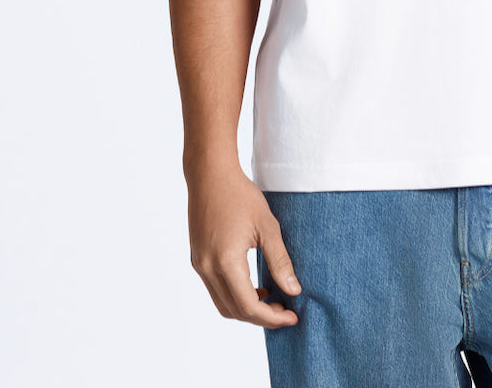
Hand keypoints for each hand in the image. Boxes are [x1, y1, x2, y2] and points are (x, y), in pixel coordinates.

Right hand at [186, 162, 301, 326]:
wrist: (210, 174)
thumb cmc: (240, 195)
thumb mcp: (267, 226)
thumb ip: (280, 261)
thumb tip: (294, 290)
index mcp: (226, 262)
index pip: (250, 307)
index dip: (273, 318)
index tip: (293, 316)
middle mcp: (207, 269)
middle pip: (235, 311)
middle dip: (262, 317)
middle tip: (286, 310)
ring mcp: (199, 265)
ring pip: (223, 304)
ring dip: (247, 308)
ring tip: (272, 300)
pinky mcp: (197, 259)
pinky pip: (216, 289)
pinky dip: (235, 295)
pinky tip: (254, 285)